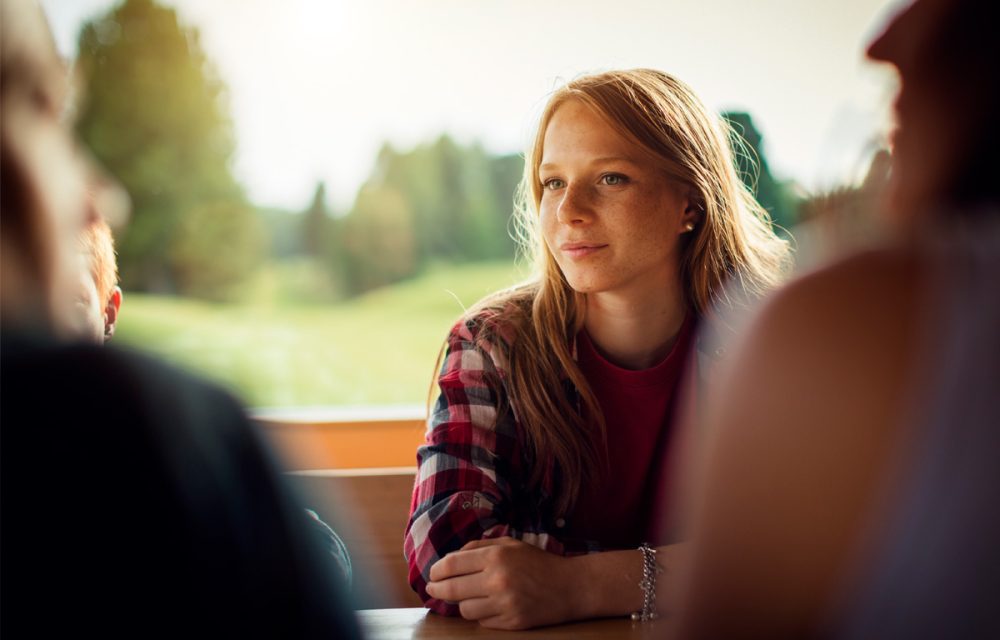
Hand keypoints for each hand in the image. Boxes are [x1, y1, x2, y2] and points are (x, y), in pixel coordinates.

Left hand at [425, 536, 576, 629]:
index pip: (451, 565)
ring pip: (465, 610)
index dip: (437, 571)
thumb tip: (450, 559)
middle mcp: (497, 580)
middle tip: (433, 589)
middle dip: (437, 590)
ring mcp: (505, 604)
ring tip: (470, 597)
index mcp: (496, 556)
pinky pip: (483, 622)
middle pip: (452, 590)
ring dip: (463, 604)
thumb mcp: (510, 544)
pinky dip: (482, 615)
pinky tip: (490, 606)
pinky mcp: (512, 623)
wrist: (570, 586)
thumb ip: (479, 547)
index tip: (433, 574)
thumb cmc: (538, 562)